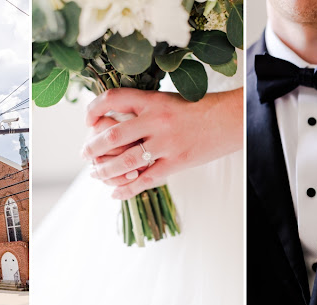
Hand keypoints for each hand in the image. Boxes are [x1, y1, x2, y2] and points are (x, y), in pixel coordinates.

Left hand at [82, 87, 242, 199]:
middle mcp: (156, 120)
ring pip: (124, 161)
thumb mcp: (169, 100)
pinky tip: (115, 193)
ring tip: (95, 173)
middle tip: (85, 154)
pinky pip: (145, 180)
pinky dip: (126, 189)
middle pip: (112, 135)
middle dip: (92, 147)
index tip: (88, 121)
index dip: (94, 109)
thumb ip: (145, 108)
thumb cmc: (199, 109)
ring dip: (104, 171)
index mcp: (153, 100)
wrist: (231, 119)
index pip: (113, 98)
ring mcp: (166, 143)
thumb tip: (117, 117)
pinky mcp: (176, 162)